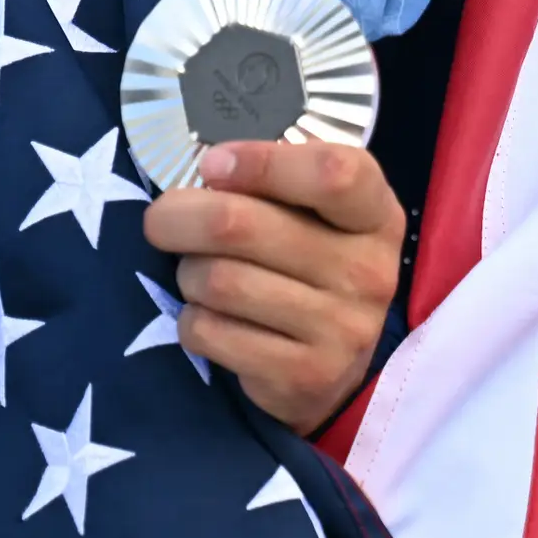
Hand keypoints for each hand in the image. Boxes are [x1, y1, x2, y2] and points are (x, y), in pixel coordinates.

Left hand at [138, 140, 405, 433]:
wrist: (336, 364)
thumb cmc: (311, 265)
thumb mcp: (317, 214)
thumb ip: (276, 183)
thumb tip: (208, 168)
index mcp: (375, 214)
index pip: (331, 173)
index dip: (259, 163)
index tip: (212, 166)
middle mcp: (368, 270)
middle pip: (238, 225)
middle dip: (179, 217)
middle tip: (162, 221)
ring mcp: (342, 327)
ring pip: (217, 280)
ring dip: (189, 274)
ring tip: (201, 276)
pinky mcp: (305, 374)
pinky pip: (210, 333)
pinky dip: (193, 321)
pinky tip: (213, 319)